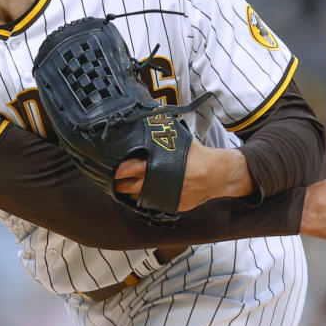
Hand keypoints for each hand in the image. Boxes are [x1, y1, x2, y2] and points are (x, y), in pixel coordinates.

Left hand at [114, 140, 253, 211]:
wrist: (216, 174)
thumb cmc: (196, 155)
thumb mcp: (177, 140)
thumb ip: (161, 136)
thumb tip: (148, 120)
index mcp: (155, 165)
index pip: (127, 170)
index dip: (116, 170)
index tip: (109, 168)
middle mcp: (156, 183)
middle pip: (127, 187)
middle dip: (119, 184)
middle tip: (115, 180)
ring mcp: (162, 196)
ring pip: (137, 198)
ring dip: (132, 192)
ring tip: (128, 185)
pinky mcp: (169, 205)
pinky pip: (152, 203)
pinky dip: (148, 198)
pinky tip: (147, 191)